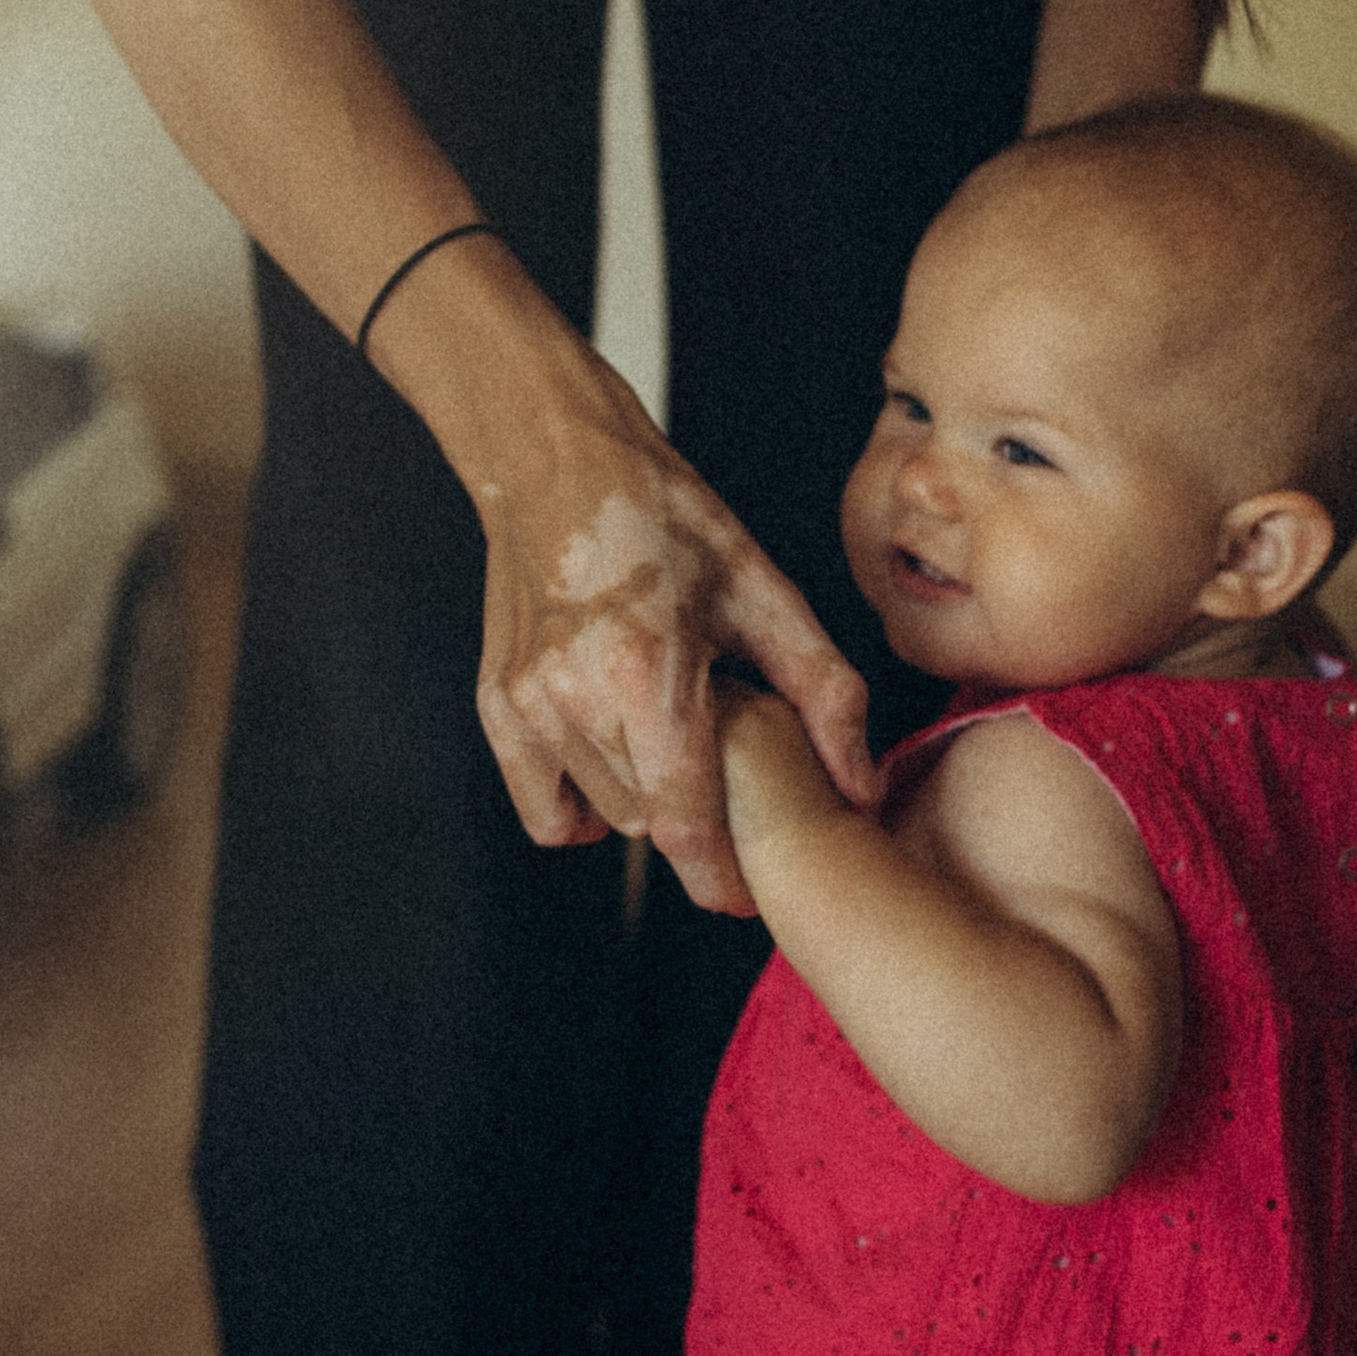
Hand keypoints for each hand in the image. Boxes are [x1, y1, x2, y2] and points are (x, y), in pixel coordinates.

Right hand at [469, 373, 873, 915]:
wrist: (555, 463)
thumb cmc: (665, 516)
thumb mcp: (762, 589)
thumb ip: (822, 693)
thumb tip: (861, 787)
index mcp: (647, 672)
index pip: (684, 825)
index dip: (724, 876)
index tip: (755, 892)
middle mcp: (574, 698)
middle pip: (652, 823)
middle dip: (698, 808)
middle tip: (722, 747)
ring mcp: (527, 707)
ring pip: (606, 814)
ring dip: (648, 792)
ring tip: (668, 718)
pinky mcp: (496, 708)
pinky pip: (547, 808)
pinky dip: (585, 803)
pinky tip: (618, 751)